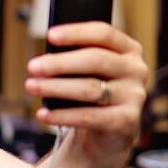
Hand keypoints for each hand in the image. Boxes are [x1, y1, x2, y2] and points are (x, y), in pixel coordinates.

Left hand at [24, 21, 148, 164]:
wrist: (106, 134)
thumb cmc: (92, 96)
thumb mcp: (87, 74)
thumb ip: (75, 60)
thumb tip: (45, 59)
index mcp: (128, 50)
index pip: (104, 34)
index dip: (76, 33)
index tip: (50, 35)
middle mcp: (135, 70)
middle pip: (95, 60)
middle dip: (59, 63)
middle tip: (32, 67)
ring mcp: (134, 96)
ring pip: (89, 88)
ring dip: (55, 87)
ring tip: (31, 87)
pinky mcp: (127, 121)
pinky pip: (88, 116)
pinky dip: (61, 115)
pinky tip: (43, 114)